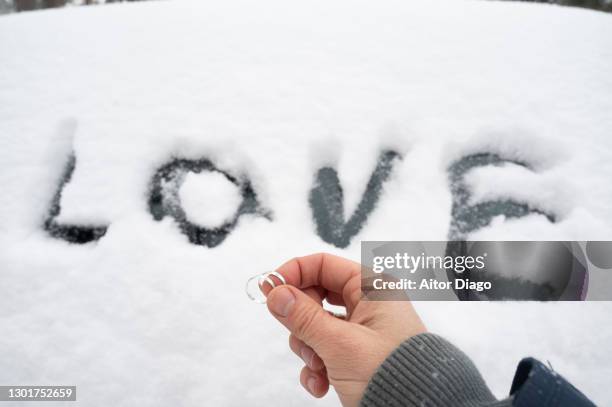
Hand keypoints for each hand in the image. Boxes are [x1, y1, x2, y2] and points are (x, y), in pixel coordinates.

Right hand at [265, 253, 425, 406]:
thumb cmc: (391, 374)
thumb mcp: (340, 343)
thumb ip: (303, 317)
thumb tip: (276, 293)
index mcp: (372, 287)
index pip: (323, 264)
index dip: (293, 273)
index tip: (269, 289)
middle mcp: (368, 304)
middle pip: (315, 296)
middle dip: (301, 320)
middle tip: (298, 334)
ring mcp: (361, 330)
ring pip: (315, 326)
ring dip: (308, 348)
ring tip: (319, 367)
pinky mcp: (357, 355)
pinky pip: (324, 350)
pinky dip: (317, 367)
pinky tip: (321, 384)